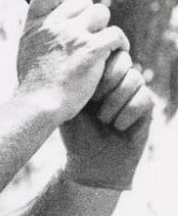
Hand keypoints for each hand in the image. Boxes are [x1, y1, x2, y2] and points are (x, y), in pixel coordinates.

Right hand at [17, 0, 129, 123]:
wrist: (38, 107)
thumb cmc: (33, 91)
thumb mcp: (26, 58)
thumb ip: (40, 41)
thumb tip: (51, 36)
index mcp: (35, 27)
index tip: (69, 13)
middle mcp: (54, 26)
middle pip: (81, 1)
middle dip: (88, 15)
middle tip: (91, 34)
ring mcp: (73, 35)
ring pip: (101, 13)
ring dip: (103, 28)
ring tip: (104, 45)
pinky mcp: (92, 49)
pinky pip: (115, 34)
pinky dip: (119, 43)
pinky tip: (118, 52)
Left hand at [61, 49, 153, 188]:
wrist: (90, 162)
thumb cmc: (76, 134)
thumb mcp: (68, 105)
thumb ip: (72, 82)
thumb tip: (71, 59)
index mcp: (99, 75)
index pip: (105, 52)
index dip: (99, 64)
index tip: (85, 86)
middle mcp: (118, 80)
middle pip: (124, 59)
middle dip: (108, 79)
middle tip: (94, 99)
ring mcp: (134, 92)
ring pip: (134, 79)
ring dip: (115, 101)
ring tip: (103, 119)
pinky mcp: (146, 108)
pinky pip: (143, 98)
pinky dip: (126, 114)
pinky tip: (116, 126)